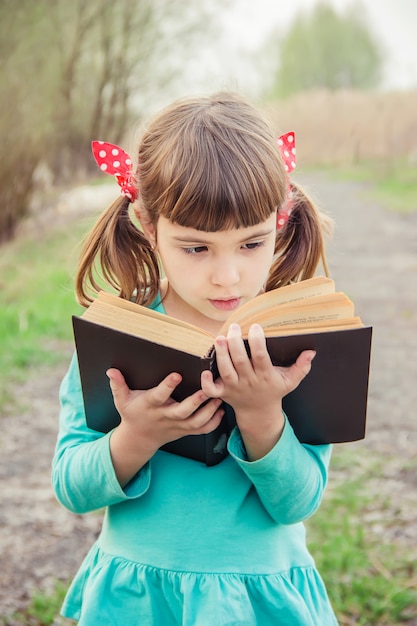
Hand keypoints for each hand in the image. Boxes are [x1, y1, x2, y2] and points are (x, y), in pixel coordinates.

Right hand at [107, 369, 223, 484]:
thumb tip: (111, 370)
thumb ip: (118, 385)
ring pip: (195, 422)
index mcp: (151, 406)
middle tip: (207, 389)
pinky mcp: (185, 431)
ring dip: (209, 412)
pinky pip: (201, 430)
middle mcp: (165, 416)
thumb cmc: (132, 414)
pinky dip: (213, 423)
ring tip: (219, 398)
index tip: (176, 375)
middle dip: (196, 401)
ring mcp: (177, 426)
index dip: (167, 386)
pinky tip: (221, 412)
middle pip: (182, 412)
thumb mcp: (122, 400)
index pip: (159, 396)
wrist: (139, 438)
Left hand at [201, 323, 315, 459]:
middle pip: (240, 362)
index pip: (260, 357)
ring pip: (225, 371)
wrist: (259, 414)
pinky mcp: (223, 393)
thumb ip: (301, 367)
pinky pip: (212, 390)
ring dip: (221, 355)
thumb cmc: (274, 392)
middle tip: (233, 327)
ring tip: (219, 338)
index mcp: (265, 376)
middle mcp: (248, 381)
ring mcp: (234, 388)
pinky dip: (206, 382)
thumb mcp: (290, 381)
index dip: (257, 342)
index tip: (255, 327)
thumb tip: (311, 352)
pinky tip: (205, 368)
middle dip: (235, 343)